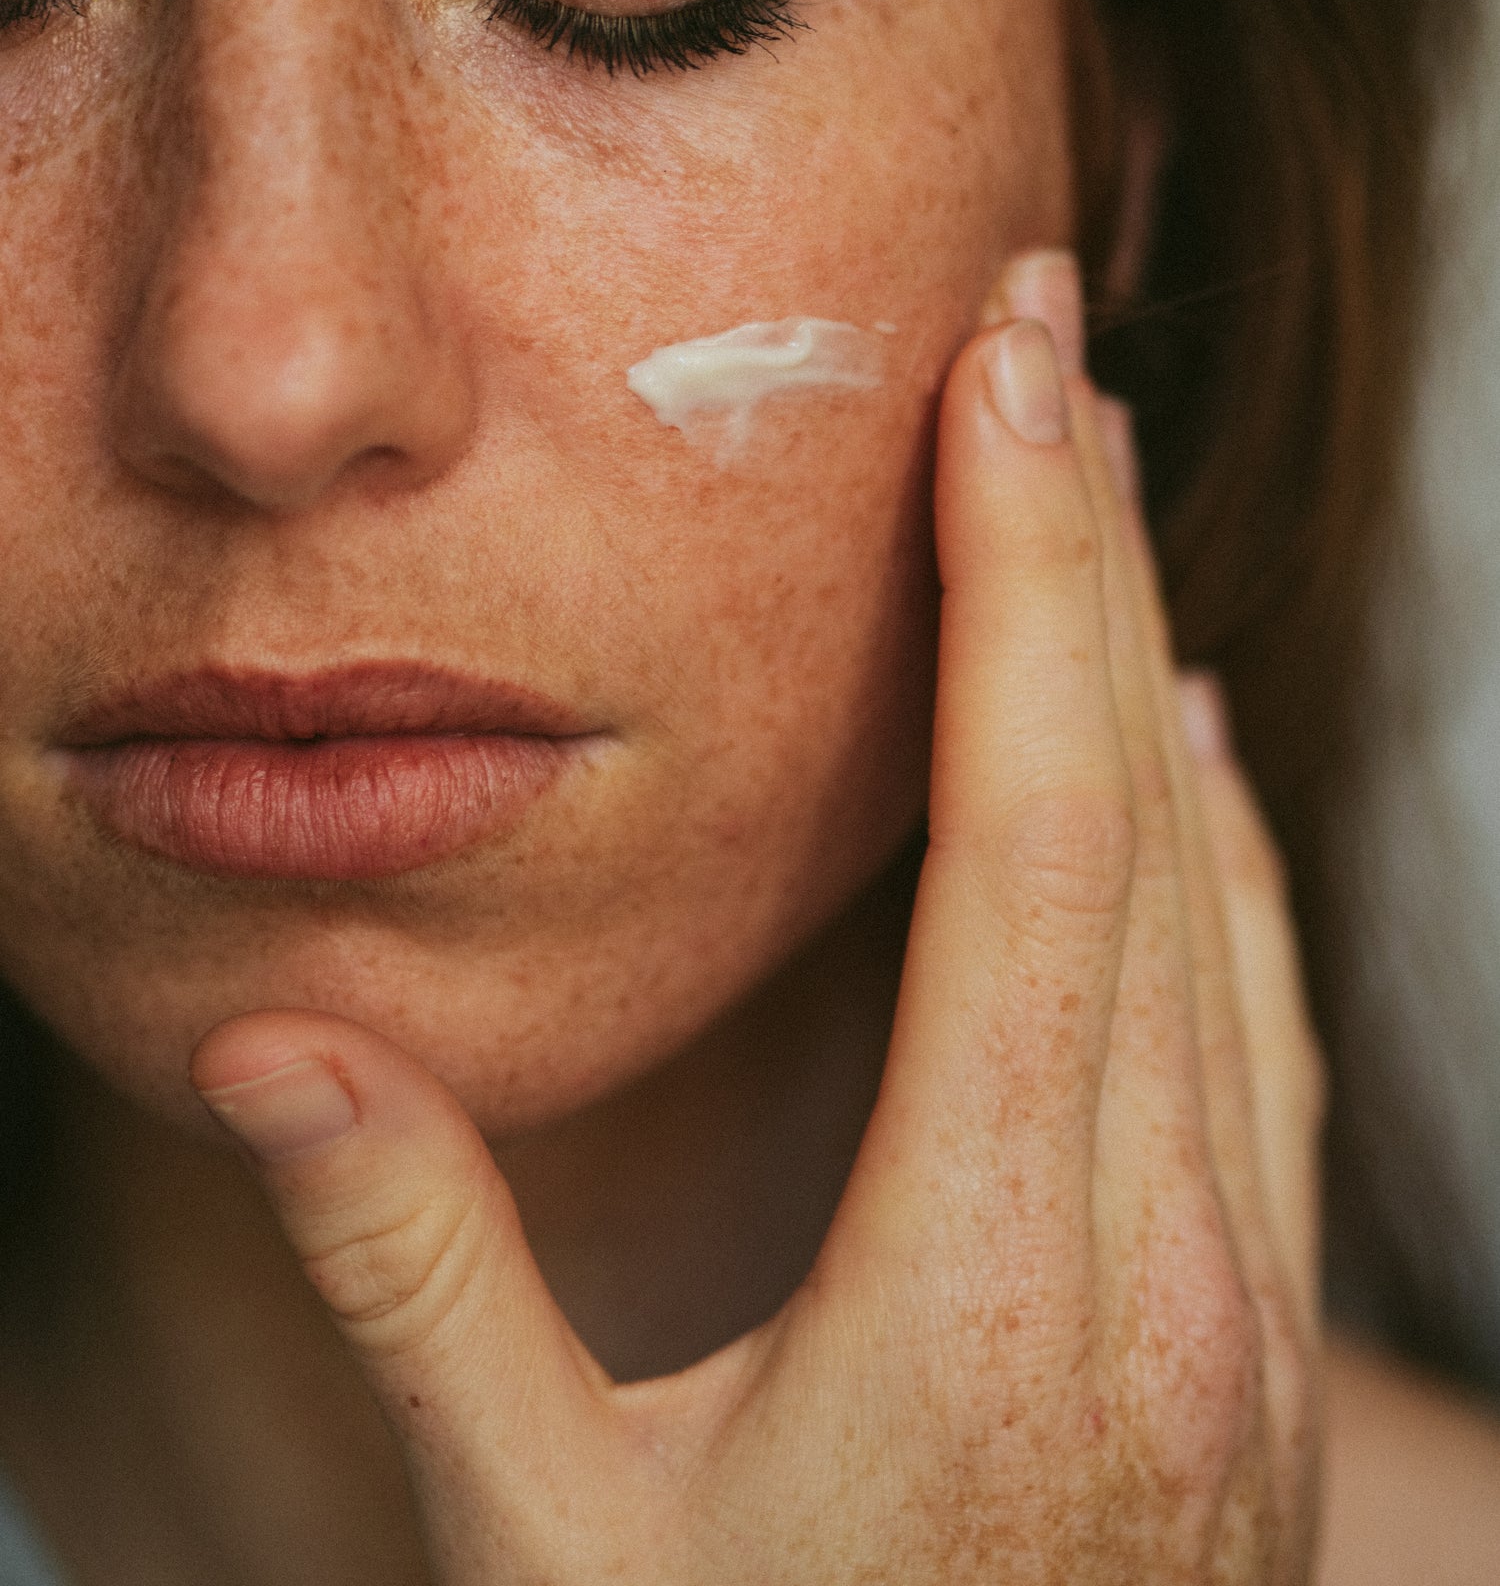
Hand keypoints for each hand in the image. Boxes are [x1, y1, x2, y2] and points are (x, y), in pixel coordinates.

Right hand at [191, 249, 1322, 1583]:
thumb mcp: (540, 1549)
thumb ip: (414, 1280)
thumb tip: (264, 1039)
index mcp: (994, 1272)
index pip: (1036, 831)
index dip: (1018, 574)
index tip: (1003, 370)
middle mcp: (1163, 1254)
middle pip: (1146, 813)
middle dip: (1086, 544)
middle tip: (1040, 331)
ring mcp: (1238, 1293)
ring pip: (1219, 895)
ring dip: (1147, 667)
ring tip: (1086, 486)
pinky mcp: (1251, 1327)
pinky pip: (1256, 1013)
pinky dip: (1222, 845)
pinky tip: (1190, 760)